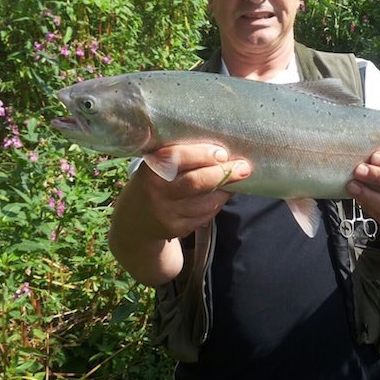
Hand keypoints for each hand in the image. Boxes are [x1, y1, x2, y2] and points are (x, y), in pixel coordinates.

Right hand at [109, 144, 250, 285]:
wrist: (134, 221)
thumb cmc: (155, 182)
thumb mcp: (157, 166)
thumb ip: (181, 157)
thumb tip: (221, 150)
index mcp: (151, 170)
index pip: (177, 158)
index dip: (202, 154)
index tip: (223, 152)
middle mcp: (156, 193)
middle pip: (196, 183)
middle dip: (224, 174)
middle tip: (245, 167)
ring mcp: (166, 213)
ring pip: (206, 201)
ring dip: (226, 190)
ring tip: (237, 179)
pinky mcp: (176, 229)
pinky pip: (206, 215)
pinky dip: (218, 204)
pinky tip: (221, 195)